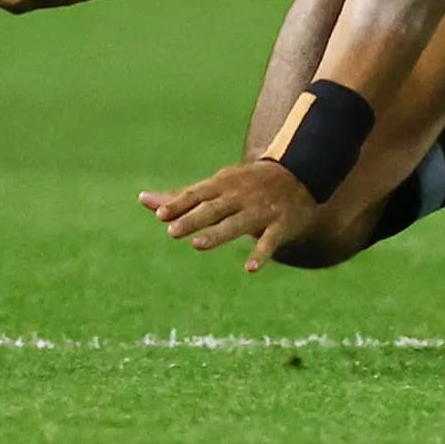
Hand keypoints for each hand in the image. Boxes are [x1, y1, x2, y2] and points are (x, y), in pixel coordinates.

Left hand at [141, 160, 317, 269]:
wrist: (302, 174)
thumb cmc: (247, 185)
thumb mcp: (217, 186)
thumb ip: (181, 197)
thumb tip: (142, 200)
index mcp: (223, 184)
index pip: (197, 194)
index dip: (180, 204)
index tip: (160, 215)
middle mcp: (241, 196)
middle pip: (214, 208)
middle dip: (194, 219)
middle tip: (173, 231)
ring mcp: (262, 210)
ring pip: (237, 224)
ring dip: (218, 234)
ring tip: (198, 244)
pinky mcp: (282, 224)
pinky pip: (270, 241)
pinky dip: (261, 254)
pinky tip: (250, 268)